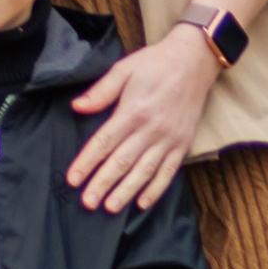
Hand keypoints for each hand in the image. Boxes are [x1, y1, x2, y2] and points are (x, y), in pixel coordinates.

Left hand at [66, 24, 215, 212]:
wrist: (194, 61)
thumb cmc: (155, 64)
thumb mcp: (124, 69)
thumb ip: (101, 91)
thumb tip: (77, 107)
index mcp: (132, 111)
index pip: (104, 142)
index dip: (87, 162)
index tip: (73, 179)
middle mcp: (150, 129)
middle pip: (122, 162)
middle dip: (103, 183)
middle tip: (88, 202)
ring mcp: (168, 139)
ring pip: (144, 171)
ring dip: (126, 191)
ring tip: (110, 207)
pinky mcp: (182, 144)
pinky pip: (168, 171)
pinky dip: (156, 189)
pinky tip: (142, 202)